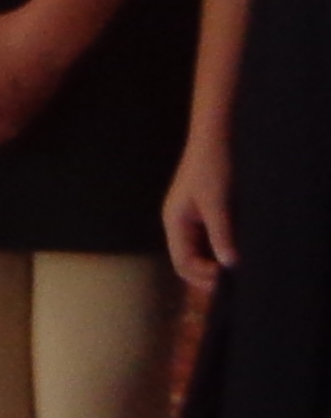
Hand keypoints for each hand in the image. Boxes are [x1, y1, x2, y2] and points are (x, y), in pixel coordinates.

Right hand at [167, 133, 237, 285]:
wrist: (217, 136)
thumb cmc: (212, 166)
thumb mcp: (217, 203)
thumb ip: (221, 234)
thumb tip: (229, 265)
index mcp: (175, 221)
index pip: (182, 262)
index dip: (203, 277)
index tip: (228, 280)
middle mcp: (181, 223)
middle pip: (190, 260)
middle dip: (209, 273)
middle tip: (237, 279)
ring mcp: (194, 218)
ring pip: (202, 251)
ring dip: (218, 262)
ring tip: (241, 266)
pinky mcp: (207, 212)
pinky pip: (212, 240)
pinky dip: (223, 249)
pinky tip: (240, 250)